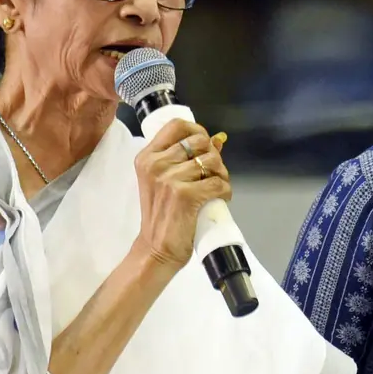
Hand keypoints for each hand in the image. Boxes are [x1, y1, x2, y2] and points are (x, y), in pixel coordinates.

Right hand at [134, 120, 230, 267]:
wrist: (155, 248)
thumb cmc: (161, 215)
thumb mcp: (164, 181)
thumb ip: (186, 158)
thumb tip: (219, 139)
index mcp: (147, 157)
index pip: (177, 125)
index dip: (197, 130)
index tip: (205, 144)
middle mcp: (155, 164)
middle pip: (199, 141)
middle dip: (213, 155)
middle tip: (214, 172)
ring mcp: (169, 179)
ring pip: (212, 160)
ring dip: (222, 173)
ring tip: (217, 186)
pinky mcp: (185, 195)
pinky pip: (218, 182)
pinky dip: (225, 190)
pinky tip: (221, 197)